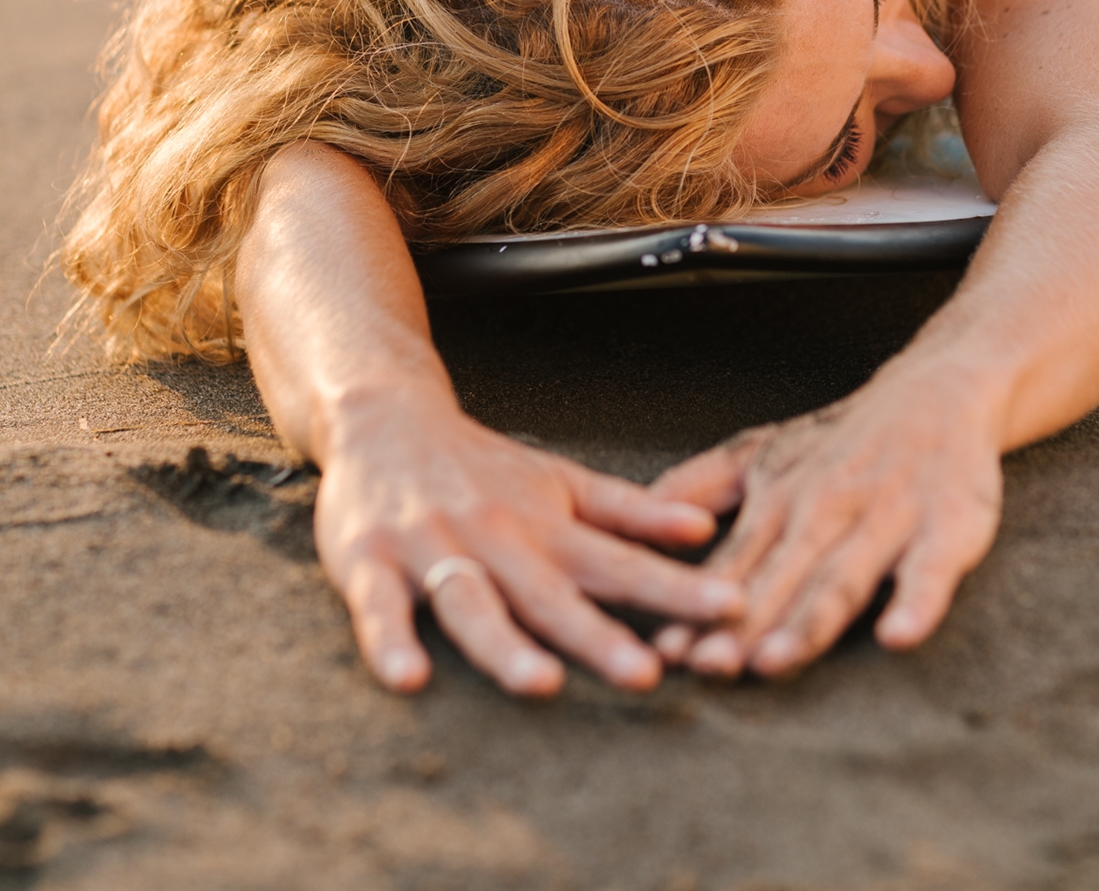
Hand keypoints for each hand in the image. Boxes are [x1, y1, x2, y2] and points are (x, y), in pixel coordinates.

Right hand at [314, 386, 743, 696]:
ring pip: (472, 602)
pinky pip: (378, 607)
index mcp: (545, 524)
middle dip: (597, 634)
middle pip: (550, 593)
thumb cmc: (482, 466)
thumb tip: (705, 529)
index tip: (731, 609)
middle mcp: (494, 535)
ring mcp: (432, 547)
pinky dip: (391, 641)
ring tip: (541, 683)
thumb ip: (629, 512)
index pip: (619, 561)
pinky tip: (409, 678)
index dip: (675, 587)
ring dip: (505, 644)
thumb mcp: (561, 482)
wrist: (383, 416)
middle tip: (647, 672)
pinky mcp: (367, 560)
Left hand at [649, 363, 1002, 677]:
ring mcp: (886, 518)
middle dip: (742, 624)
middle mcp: (825, 508)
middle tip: (707, 667)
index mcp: (779, 499)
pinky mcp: (944, 527)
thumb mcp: (762, 454)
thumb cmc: (842, 440)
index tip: (666, 649)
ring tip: (776, 659)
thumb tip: (630, 517)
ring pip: (842, 577)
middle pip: (780, 577)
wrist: (936, 392)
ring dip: (808, 621)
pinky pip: (931, 570)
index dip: (699, 606)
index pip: (733, 563)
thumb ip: (699, 486)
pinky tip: (898, 634)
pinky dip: (916, 602)